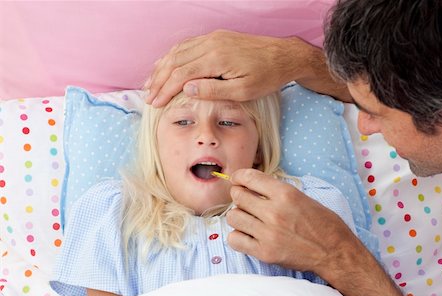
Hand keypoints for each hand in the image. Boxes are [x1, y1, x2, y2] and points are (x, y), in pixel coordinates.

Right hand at [145, 30, 309, 106]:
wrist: (283, 55)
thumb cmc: (266, 77)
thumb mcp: (243, 91)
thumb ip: (213, 90)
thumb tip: (187, 89)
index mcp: (216, 59)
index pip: (181, 74)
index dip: (165, 90)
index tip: (155, 103)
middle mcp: (211, 44)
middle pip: (175, 61)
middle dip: (159, 80)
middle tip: (148, 96)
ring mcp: (213, 38)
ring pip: (178, 51)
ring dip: (162, 67)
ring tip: (150, 82)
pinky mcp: (216, 37)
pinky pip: (188, 45)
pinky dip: (173, 56)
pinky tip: (167, 64)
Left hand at [226, 168, 356, 277]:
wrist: (335, 253)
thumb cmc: (323, 223)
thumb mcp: (302, 197)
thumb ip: (276, 191)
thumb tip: (252, 185)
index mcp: (285, 194)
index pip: (249, 177)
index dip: (239, 177)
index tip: (237, 180)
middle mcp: (274, 212)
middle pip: (238, 196)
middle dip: (239, 195)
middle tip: (245, 201)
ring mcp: (268, 234)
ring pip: (233, 217)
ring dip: (239, 216)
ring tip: (249, 219)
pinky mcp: (264, 252)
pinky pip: (234, 239)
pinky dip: (237, 236)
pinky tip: (248, 235)